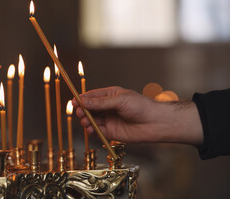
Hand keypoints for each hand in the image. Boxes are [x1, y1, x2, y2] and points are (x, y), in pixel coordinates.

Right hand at [72, 86, 202, 145]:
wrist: (155, 123)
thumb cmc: (141, 107)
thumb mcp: (119, 100)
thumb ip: (100, 102)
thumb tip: (83, 101)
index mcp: (110, 95)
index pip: (92, 96)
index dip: (82, 99)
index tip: (74, 102)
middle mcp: (108, 107)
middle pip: (89, 108)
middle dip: (82, 110)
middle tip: (79, 112)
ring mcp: (109, 120)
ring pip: (92, 120)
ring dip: (86, 121)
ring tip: (85, 121)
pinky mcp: (111, 132)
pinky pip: (97, 131)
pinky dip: (92, 130)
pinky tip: (90, 129)